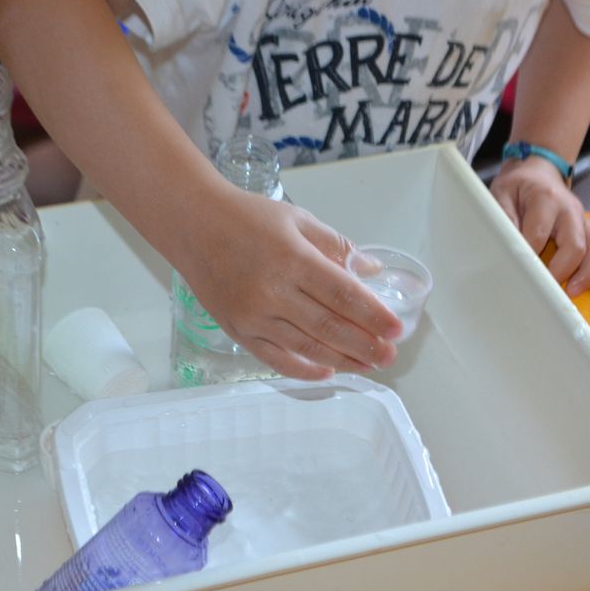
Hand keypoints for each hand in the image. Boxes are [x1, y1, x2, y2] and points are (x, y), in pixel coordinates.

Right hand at [172, 187, 401, 379]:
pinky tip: (328, 372)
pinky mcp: (239, 331)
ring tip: (369, 366)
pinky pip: (276, 358)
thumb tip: (371, 272)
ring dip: (342, 360)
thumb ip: (337, 247)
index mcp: (293, 259)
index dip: (372, 315)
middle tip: (390, 355)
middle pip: (329, 327)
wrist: (193, 226)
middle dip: (365, 345)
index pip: (343, 294)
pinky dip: (303, 370)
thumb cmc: (248, 218)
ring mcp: (254, 316)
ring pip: (307, 347)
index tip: (396, 329)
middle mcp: (273, 292)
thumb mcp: (298, 220)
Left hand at [490, 157, 589, 295]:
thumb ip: (503, 219)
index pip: (539, 233)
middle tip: (548, 290)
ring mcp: (583, 220)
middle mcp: (569, 209)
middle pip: (576, 244)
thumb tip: (507, 246)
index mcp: (545, 199)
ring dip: (589, 273)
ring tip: (573, 292)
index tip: (521, 275)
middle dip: (563, 271)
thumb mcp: (501, 194)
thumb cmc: (518, 186)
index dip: (531, 257)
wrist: (538, 171)